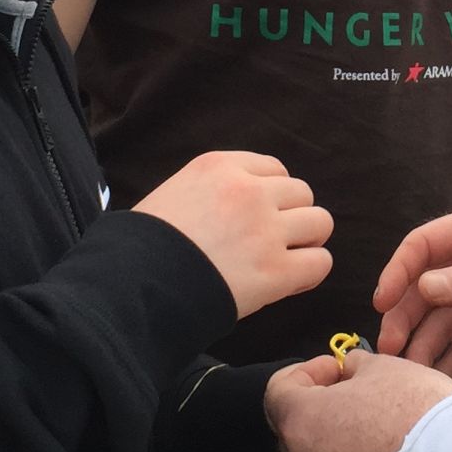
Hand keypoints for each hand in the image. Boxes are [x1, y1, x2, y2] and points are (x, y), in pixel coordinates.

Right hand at [134, 151, 332, 317]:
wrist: (131, 285)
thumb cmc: (141, 246)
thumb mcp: (173, 193)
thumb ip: (211, 190)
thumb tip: (234, 208)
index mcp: (220, 166)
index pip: (273, 169)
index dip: (272, 196)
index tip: (261, 217)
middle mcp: (249, 191)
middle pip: (302, 193)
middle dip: (291, 217)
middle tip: (272, 242)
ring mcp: (266, 230)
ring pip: (320, 223)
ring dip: (307, 241)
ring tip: (284, 260)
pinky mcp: (276, 271)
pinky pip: (320, 262)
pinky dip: (310, 272)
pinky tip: (290, 282)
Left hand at [267, 353, 451, 451]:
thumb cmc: (416, 410)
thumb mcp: (385, 366)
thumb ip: (354, 366)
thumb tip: (349, 371)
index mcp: (301, 423)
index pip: (277, 392)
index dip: (307, 372)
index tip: (337, 368)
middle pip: (293, 434)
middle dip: (318, 411)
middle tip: (354, 395)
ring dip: (338, 444)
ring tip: (379, 429)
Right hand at [374, 202, 451, 379]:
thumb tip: (421, 287)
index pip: (425, 246)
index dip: (400, 271)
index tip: (382, 302)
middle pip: (425, 289)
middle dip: (405, 316)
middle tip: (390, 348)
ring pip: (440, 321)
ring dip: (421, 342)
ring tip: (407, 369)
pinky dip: (447, 361)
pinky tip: (433, 379)